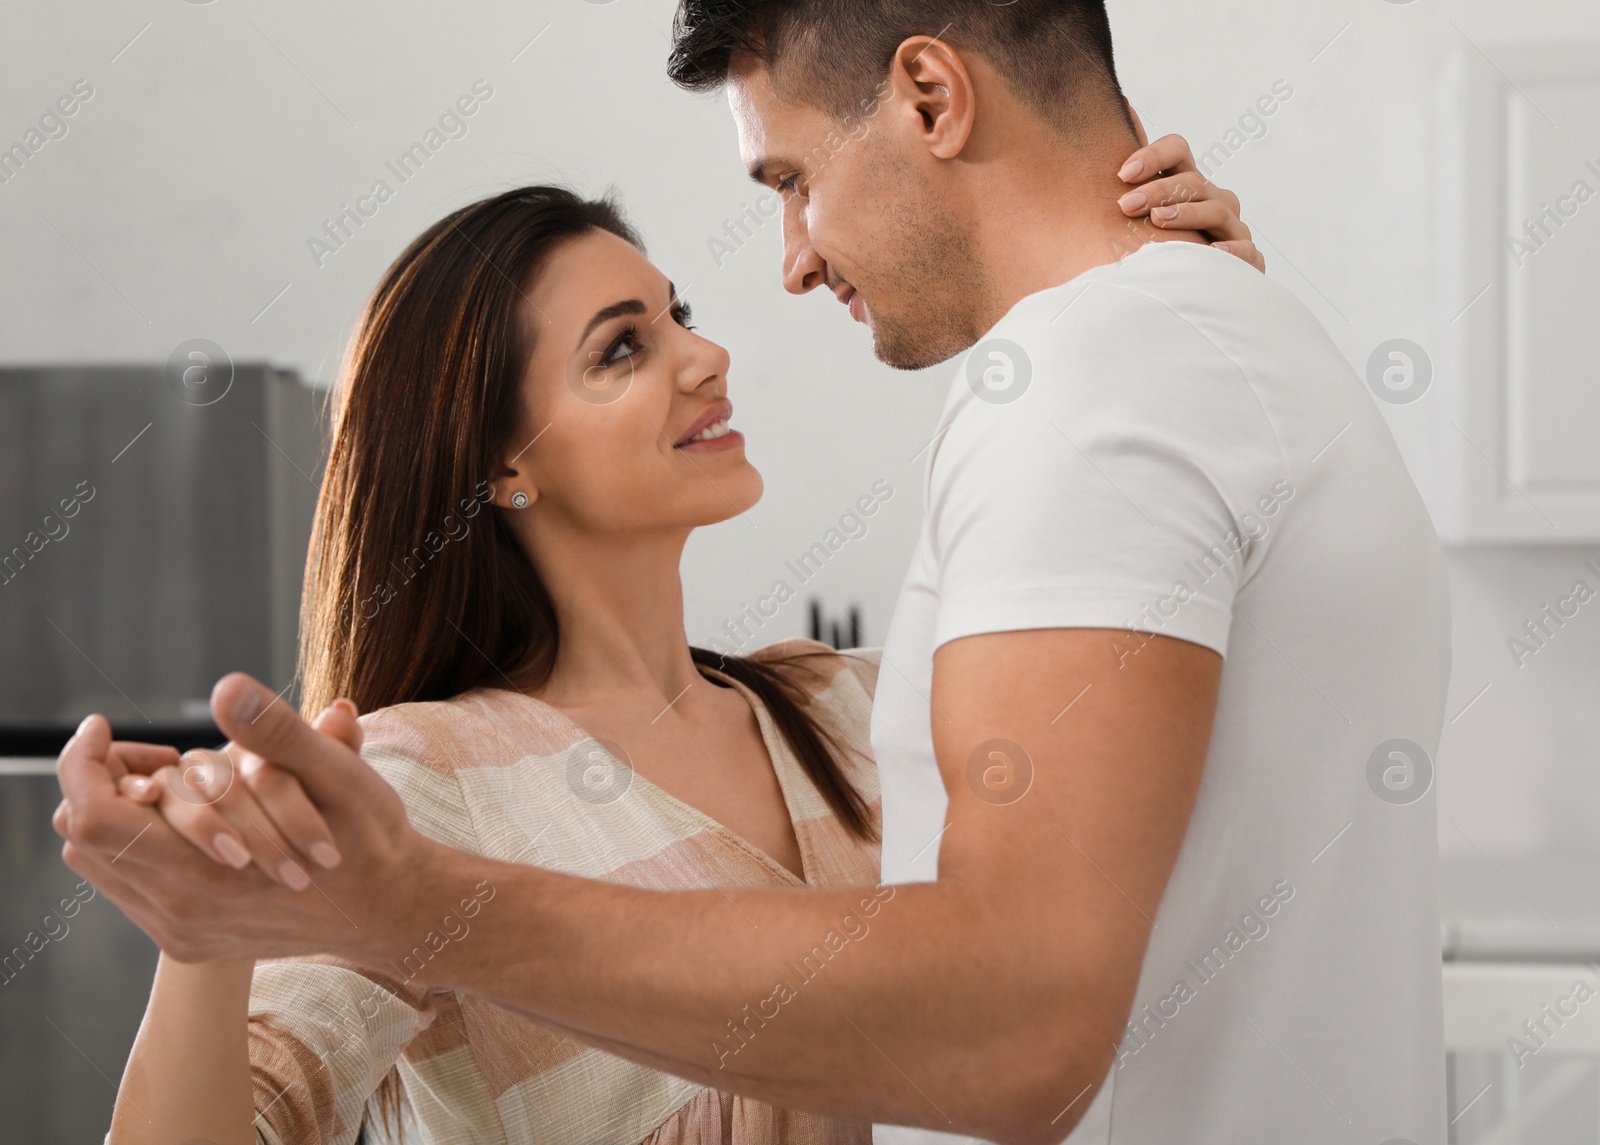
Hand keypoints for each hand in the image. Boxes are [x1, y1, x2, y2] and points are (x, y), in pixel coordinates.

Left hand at [54, 673, 434, 963]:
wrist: (389, 910)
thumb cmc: (370, 838)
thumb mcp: (339, 777)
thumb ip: (277, 733)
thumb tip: (227, 688)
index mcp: (206, 871)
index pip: (94, 815)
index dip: (84, 762)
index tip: (104, 726)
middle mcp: (179, 911)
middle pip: (83, 835)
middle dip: (102, 784)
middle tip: (150, 755)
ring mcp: (179, 931)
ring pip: (98, 862)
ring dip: (119, 816)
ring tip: (167, 786)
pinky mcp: (186, 941)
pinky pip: (124, 887)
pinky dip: (138, 845)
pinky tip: (183, 824)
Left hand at [1117, 111, 1264, 272]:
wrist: (1194, 292)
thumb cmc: (1160, 246)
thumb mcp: (1141, 209)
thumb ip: (1134, 168)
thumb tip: (1121, 104)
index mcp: (1186, 183)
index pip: (1178, 150)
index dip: (1153, 155)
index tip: (1123, 174)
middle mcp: (1213, 200)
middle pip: (1193, 181)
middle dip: (1158, 190)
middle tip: (1126, 205)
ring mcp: (1232, 229)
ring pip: (1217, 211)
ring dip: (1186, 214)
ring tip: (1158, 222)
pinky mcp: (1247, 262)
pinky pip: (1247, 252)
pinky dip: (1231, 252)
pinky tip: (1211, 253)